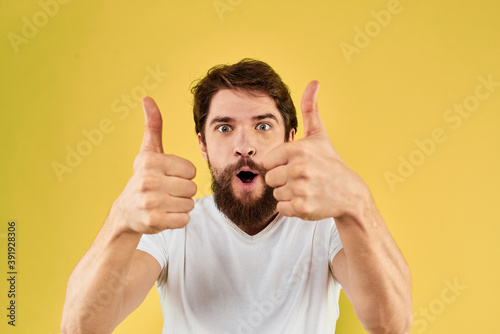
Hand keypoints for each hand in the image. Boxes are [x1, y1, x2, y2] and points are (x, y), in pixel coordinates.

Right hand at [111, 97, 196, 233]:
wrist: (126, 211)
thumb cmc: (143, 177)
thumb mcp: (148, 151)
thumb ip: (153, 126)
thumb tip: (147, 98)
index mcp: (151, 161)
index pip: (191, 170)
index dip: (183, 174)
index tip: (167, 176)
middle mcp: (149, 181)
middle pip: (192, 188)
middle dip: (183, 191)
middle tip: (166, 191)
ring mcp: (151, 202)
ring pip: (190, 204)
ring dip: (181, 205)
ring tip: (165, 202)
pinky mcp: (154, 221)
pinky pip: (184, 219)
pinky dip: (178, 219)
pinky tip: (164, 214)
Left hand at [263, 81, 368, 220]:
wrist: (350, 194)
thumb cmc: (330, 163)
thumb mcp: (320, 135)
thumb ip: (310, 109)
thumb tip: (314, 82)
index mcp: (297, 149)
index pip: (268, 161)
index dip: (280, 164)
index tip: (296, 165)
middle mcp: (298, 168)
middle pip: (270, 178)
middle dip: (283, 180)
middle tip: (303, 178)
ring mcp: (301, 188)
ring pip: (276, 194)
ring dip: (288, 194)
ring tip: (306, 189)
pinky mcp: (303, 207)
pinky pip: (282, 209)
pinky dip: (292, 208)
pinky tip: (307, 200)